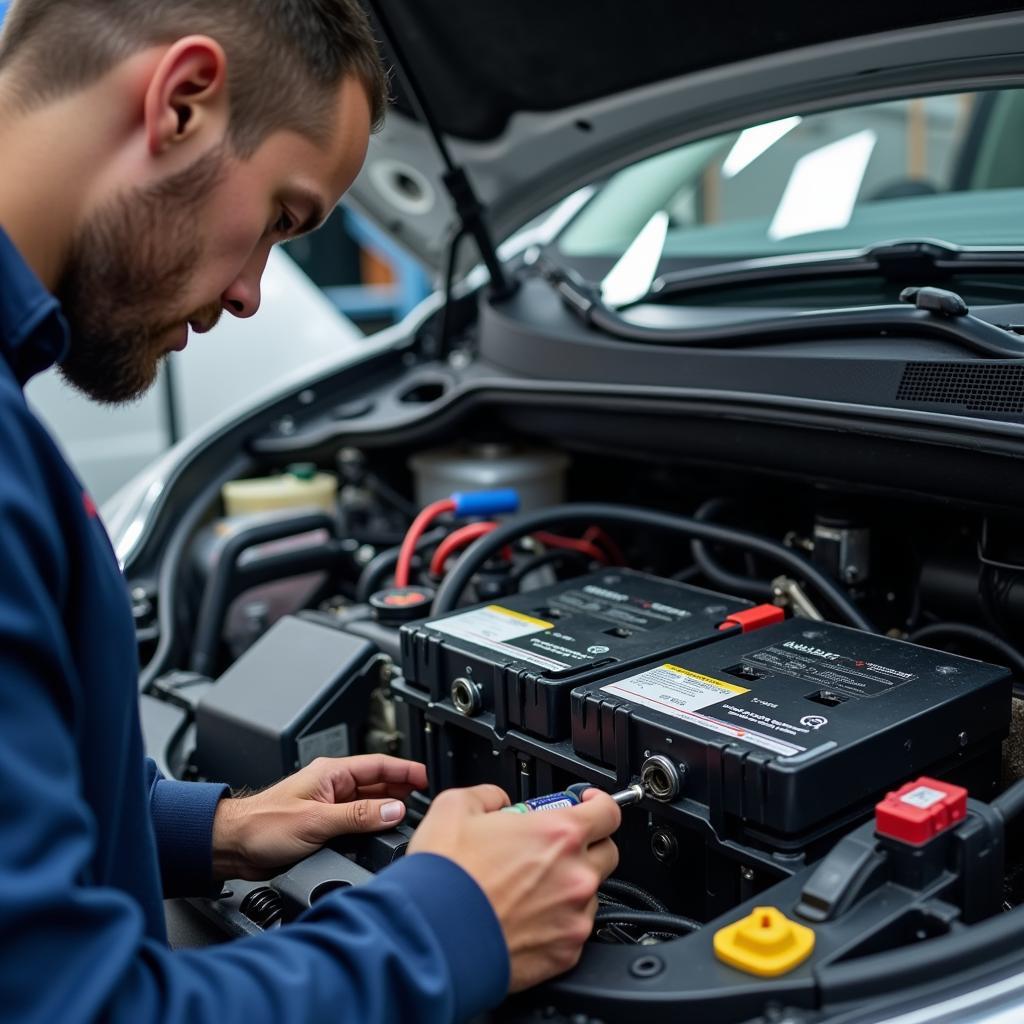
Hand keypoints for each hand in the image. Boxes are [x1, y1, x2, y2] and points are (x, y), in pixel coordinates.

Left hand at [212, 755, 427, 880]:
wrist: (233, 846)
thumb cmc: (262, 825)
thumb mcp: (317, 820)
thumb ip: (358, 816)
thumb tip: (394, 811)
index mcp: (331, 773)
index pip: (379, 765)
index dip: (405, 770)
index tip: (426, 777)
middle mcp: (332, 787)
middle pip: (377, 784)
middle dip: (402, 790)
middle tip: (425, 799)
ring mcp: (328, 806)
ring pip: (368, 803)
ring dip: (387, 809)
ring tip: (410, 817)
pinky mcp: (323, 826)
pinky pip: (356, 821)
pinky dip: (372, 826)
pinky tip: (381, 835)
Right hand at [407, 785, 619, 992]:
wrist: (432, 938)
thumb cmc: (445, 877)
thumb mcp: (456, 806)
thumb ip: (490, 795)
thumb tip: (499, 802)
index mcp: (558, 834)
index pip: (608, 810)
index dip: (598, 802)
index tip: (588, 804)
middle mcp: (576, 875)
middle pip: (607, 852)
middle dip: (585, 846)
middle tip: (552, 848)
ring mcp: (574, 917)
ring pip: (590, 894)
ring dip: (569, 886)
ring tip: (529, 888)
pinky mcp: (566, 954)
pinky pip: (574, 930)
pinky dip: (557, 922)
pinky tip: (525, 917)